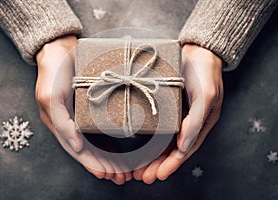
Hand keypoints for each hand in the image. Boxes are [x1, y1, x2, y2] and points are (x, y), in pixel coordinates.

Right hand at [35, 35, 130, 183]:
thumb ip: (62, 124)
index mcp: (60, 125)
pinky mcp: (90, 107)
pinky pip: (102, 128)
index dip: (93, 164)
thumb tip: (76, 146)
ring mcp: (81, 116)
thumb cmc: (53, 72)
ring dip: (111, 157)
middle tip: (123, 176)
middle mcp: (71, 124)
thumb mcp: (51, 97)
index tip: (109, 174)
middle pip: (90, 151)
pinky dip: (111, 141)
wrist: (60, 49)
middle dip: (106, 165)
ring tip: (125, 169)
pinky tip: (121, 149)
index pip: (78, 151)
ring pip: (97, 142)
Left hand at [133, 44, 223, 182]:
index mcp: (200, 124)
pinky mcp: (166, 106)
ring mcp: (176, 115)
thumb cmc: (205, 73)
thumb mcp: (205, 96)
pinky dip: (148, 138)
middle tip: (142, 176)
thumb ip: (196, 122)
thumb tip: (183, 146)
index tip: (157, 175)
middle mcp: (188, 123)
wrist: (197, 51)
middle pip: (171, 150)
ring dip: (150, 155)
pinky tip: (138, 146)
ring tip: (137, 168)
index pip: (184, 150)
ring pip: (162, 141)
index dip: (171, 164)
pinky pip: (156, 126)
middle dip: (157, 164)